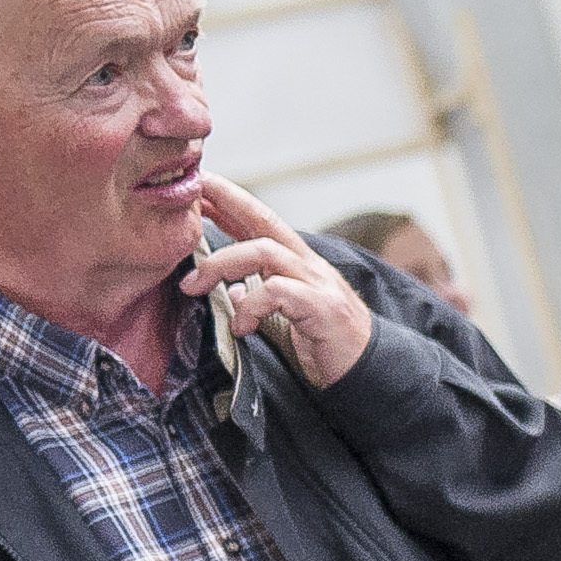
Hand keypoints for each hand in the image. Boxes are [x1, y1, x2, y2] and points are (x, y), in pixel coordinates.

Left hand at [180, 177, 375, 388]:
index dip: (230, 202)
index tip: (198, 188)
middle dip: (226, 200)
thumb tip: (234, 292)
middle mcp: (308, 264)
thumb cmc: (327, 343)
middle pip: (264, 219)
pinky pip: (276, 291)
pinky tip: (240, 327)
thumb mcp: (285, 317)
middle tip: (191, 196)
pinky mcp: (321, 306)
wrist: (369, 372)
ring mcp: (317, 283)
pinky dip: (250, 306)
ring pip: (263, 251)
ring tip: (194, 287)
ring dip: (221, 265)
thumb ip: (260, 299)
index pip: (260, 223)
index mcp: (297, 264)